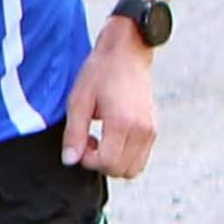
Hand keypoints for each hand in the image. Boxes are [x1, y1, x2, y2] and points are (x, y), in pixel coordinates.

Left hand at [62, 28, 157, 176]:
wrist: (127, 52)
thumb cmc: (101, 72)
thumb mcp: (78, 101)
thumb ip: (74, 134)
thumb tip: (70, 160)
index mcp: (123, 123)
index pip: (107, 163)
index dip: (88, 160)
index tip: (80, 144)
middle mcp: (142, 130)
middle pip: (121, 170)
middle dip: (100, 164)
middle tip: (88, 142)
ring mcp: (151, 130)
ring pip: (134, 168)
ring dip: (113, 162)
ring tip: (100, 141)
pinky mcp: (154, 128)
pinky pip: (140, 157)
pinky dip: (124, 156)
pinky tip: (111, 137)